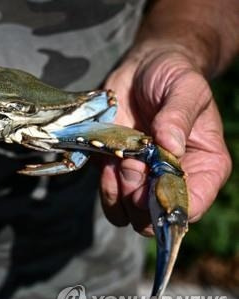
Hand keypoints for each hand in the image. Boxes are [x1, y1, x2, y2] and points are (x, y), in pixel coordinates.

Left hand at [101, 47, 231, 235]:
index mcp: (204, 166)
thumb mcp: (185, 87)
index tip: (152, 184)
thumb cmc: (172, 76)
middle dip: (140, 199)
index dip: (169, 204)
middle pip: (156, 218)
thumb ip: (179, 115)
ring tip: (120, 162)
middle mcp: (173, 180)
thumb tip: (170, 145)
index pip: (192, 205)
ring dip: (119, 195)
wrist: (141, 69)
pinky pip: (109, 198)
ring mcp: (143, 179)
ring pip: (129, 216)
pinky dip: (105, 187)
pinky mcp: (116, 173)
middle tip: (132, 167)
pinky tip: (107, 161)